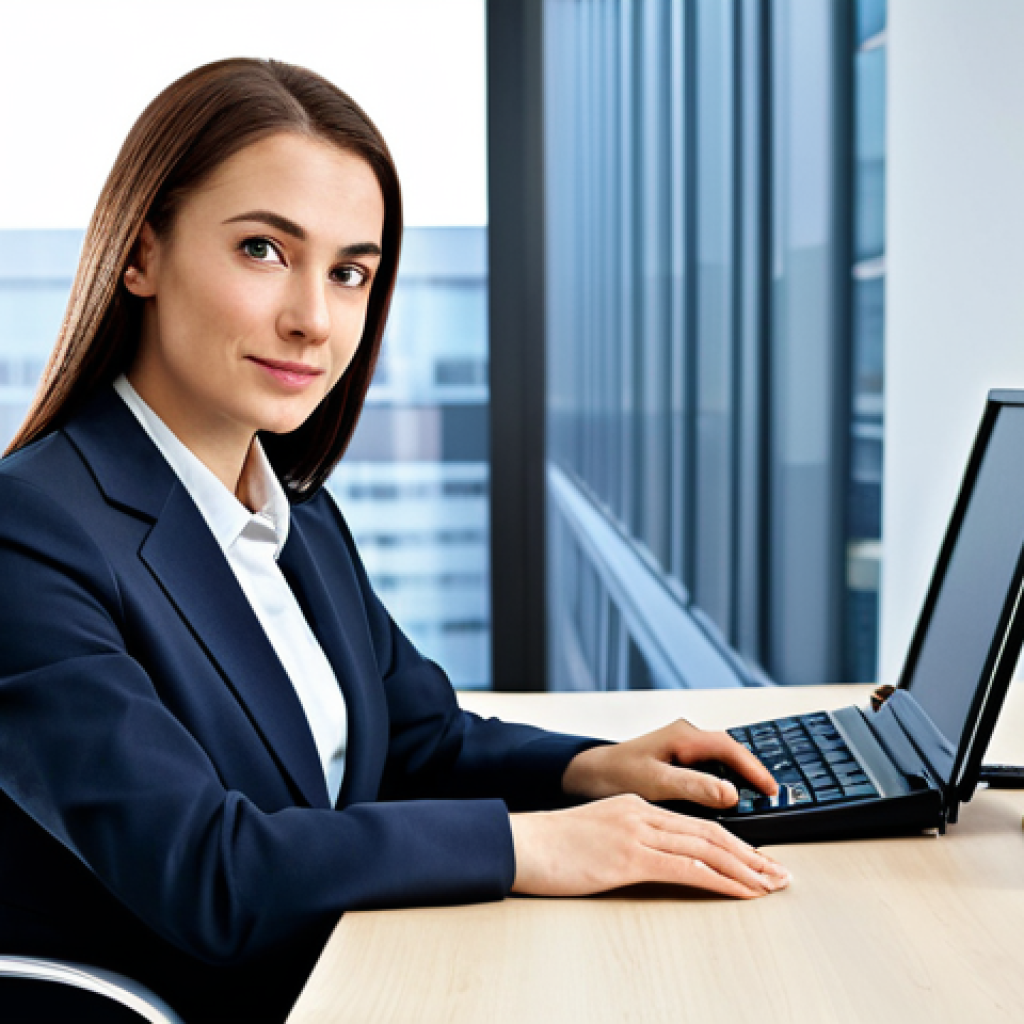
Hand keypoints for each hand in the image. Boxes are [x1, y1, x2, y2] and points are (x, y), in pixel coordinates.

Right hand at [510, 795, 790, 897]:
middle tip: (780, 874)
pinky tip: (741, 892)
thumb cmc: (552, 845)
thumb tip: (656, 858)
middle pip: (712, 831)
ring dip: (746, 869)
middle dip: (752, 855)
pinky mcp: (629, 857)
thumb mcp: (598, 833)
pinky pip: (687, 868)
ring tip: (771, 886)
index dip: (735, 842)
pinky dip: (721, 881)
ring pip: (707, 848)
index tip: (759, 860)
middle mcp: (643, 813)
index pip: (698, 823)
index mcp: (637, 805)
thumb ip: (630, 838)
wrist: (522, 843)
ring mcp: (637, 833)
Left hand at [561, 718, 776, 808]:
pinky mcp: (679, 761)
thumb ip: (693, 786)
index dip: (754, 769)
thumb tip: (732, 793)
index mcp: (682, 736)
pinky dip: (725, 783)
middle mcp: (686, 737)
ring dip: (741, 779)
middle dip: (753, 774)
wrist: (587, 775)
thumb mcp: (654, 783)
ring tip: (760, 801)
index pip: (729, 748)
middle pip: (731, 753)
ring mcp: (683, 748)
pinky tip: (731, 802)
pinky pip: (711, 769)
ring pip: (723, 761)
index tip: (771, 790)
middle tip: (773, 798)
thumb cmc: (615, 775)